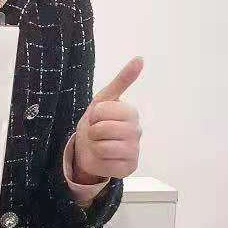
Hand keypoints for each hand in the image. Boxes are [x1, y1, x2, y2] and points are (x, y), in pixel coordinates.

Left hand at [74, 57, 143, 182]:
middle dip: (92, 131)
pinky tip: (103, 159)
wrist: (87, 149)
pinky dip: (99, 162)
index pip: (103, 111)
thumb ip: (121, 81)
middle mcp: (137, 132)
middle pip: (103, 129)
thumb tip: (140, 59)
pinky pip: (107, 164)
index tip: (96, 118)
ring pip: (104, 147)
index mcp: (131, 113)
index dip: (93, 115)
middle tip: (95, 133)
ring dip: (94, 147)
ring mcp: (134, 151)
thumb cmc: (96, 123)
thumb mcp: (103, 100)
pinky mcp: (128, 169)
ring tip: (98, 145)